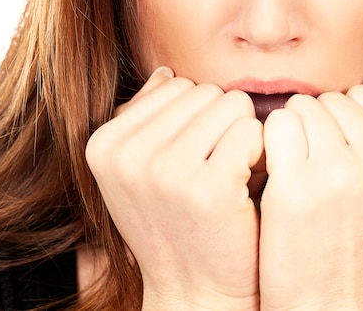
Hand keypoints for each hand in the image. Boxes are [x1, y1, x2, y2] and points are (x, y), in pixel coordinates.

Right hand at [85, 68, 262, 309]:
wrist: (196, 290)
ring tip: (228, 173)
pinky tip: (245, 183)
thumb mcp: (140, 169)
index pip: (174, 84)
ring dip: (241, 134)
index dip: (195, 117)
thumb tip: (165, 72)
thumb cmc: (175, 220)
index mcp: (104, 144)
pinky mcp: (210, 188)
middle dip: (219, 122)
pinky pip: (252, 130)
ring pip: (232, 104)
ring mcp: (166, 172)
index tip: (190, 155)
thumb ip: (147, 117)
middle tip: (213, 166)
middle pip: (204, 91)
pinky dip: (258, 152)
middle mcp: (128, 156)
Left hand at [258, 79, 362, 309]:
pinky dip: (270, 141)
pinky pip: (276, 125)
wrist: (333, 304)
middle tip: (315, 164)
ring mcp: (340, 172)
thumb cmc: (362, 241)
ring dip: (293, 131)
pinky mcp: (297, 185)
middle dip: (318, 124)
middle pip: (331, 99)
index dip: (344, 119)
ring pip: (301, 107)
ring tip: (299, 169)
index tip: (339, 150)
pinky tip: (277, 171)